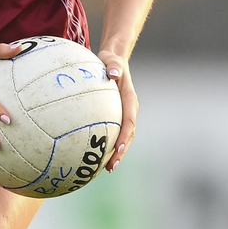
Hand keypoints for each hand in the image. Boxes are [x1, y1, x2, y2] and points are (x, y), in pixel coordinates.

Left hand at [97, 49, 136, 172]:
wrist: (114, 60)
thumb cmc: (110, 60)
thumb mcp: (111, 60)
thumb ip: (113, 66)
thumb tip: (113, 72)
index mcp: (129, 98)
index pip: (129, 121)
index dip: (124, 137)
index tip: (118, 150)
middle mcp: (129, 108)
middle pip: (128, 134)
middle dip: (121, 152)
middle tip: (111, 166)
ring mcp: (124, 112)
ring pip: (124, 136)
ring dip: (118, 152)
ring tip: (107, 168)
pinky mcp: (117, 114)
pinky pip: (115, 131)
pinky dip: (110, 143)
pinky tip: (97, 153)